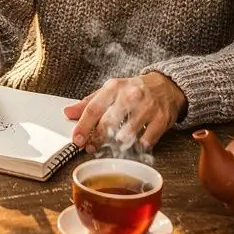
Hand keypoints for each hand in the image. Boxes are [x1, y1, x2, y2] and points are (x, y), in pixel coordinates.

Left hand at [64, 71, 186, 151]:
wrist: (165, 86)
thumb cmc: (133, 90)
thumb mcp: (110, 91)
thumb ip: (88, 103)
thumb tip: (68, 112)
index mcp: (114, 87)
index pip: (93, 109)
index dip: (83, 127)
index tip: (77, 140)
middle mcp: (130, 95)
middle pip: (108, 124)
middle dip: (97, 140)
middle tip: (92, 147)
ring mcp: (147, 107)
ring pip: (126, 135)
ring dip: (118, 145)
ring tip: (115, 143)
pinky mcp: (161, 119)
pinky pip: (145, 142)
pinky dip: (138, 147)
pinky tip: (135, 143)